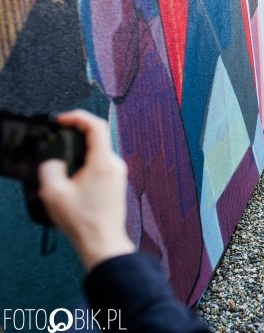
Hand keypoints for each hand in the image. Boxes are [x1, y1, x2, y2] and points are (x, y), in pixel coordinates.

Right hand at [38, 110, 134, 270]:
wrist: (103, 242)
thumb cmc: (84, 222)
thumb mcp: (54, 193)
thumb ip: (50, 169)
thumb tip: (55, 162)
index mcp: (103, 163)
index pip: (96, 125)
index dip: (77, 117)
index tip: (62, 120)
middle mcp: (115, 165)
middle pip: (96, 139)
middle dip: (74, 139)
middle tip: (57, 147)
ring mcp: (118, 174)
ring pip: (97, 154)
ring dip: (79, 156)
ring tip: (62, 174)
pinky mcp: (117, 183)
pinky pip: (100, 166)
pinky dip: (85, 168)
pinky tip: (73, 185)